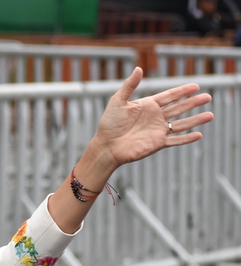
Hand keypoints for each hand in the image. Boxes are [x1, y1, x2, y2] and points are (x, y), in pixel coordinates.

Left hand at [91, 67, 213, 168]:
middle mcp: (155, 117)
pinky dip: (186, 138)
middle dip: (193, 102)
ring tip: (210, 115)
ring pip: (181, 124)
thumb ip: (129, 85)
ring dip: (195, 120)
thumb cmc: (109, 124)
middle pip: (179, 108)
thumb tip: (138, 68)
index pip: (169, 96)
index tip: (196, 86)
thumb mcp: (118, 101)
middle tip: (208, 97)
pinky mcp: (157, 143)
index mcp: (148, 105)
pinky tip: (199, 134)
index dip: (182, 91)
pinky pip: (175, 140)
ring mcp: (157, 130)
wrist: (105, 146)